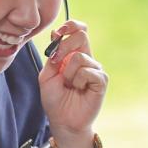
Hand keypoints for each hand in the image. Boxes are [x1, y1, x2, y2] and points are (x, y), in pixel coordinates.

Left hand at [38, 20, 107, 146]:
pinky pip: (88, 71)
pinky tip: (79, 89)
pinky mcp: (101, 81)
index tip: (59, 34)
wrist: (62, 120)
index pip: (79, 29)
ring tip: (69, 85)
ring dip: (68, 73)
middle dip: (64, 48)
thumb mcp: (47, 74)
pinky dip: (78, 80)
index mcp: (74, 54)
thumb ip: (53, 54)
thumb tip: (57, 33)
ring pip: (80, 57)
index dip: (70, 26)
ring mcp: (95, 69)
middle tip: (57, 65)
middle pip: (82, 35)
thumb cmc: (55, 99)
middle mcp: (87, 59)